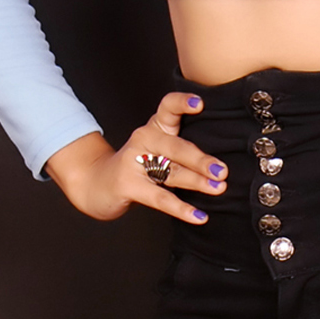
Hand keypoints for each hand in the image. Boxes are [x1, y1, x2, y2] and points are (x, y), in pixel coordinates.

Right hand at [44, 92, 225, 222]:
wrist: (96, 184)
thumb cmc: (137, 168)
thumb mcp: (159, 152)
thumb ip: (185, 153)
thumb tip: (223, 168)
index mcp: (155, 127)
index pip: (168, 107)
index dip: (183, 103)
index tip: (201, 104)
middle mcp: (144, 140)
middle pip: (176, 147)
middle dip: (201, 159)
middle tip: (222, 170)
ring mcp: (133, 161)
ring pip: (171, 172)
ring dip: (197, 182)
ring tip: (218, 189)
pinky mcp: (128, 185)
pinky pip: (160, 198)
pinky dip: (181, 209)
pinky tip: (198, 216)